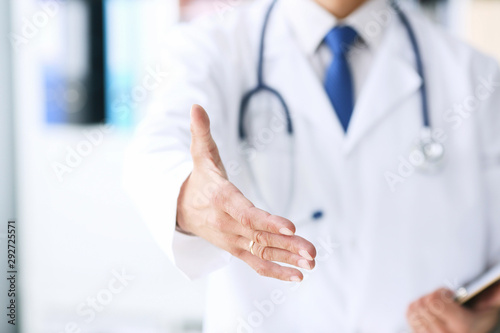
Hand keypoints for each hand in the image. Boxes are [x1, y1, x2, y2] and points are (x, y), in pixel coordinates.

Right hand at [176, 104, 316, 281]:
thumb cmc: (199, 179)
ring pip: (261, 251)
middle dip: (286, 245)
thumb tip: (196, 105)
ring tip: (311, 264)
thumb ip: (202, 132)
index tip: (290, 227)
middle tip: (312, 252)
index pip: (245, 212)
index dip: (267, 220)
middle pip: (259, 235)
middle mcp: (227, 223)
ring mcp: (232, 239)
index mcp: (221, 199)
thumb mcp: (200, 154)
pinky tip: (297, 276)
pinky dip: (275, 271)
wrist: (180, 208)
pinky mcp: (237, 249)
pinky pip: (256, 263)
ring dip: (287, 259)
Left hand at [406, 286, 499, 332]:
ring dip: (422, 303)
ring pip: (414, 311)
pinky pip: (410, 318)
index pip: (434, 301)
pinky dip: (415, 310)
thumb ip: (486, 295)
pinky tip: (425, 311)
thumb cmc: (479, 323)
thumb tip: (493, 284)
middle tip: (441, 299)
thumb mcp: (487, 310)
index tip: (448, 294)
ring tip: (434, 305)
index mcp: (461, 326)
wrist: (472, 332)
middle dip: (431, 296)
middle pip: (423, 304)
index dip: (440, 292)